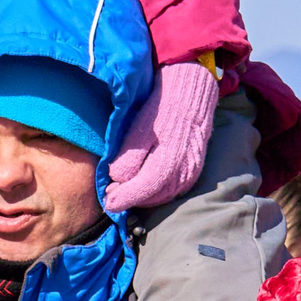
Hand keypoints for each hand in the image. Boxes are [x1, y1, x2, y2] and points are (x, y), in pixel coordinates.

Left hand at [103, 59, 221, 212]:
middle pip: (151, 198)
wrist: (192, 97)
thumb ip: (129, 157)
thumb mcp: (141, 128)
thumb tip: (116, 179)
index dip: (122, 199)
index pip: (142, 190)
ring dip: (142, 198)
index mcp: (168, 162)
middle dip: (129, 199)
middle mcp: (182, 174)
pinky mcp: (193, 173)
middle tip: (110, 193)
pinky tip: (142, 185)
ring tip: (123, 190)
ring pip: (161, 197)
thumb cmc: (162, 109)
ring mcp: (190, 176)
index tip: (107, 203)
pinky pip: (171, 192)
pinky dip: (155, 193)